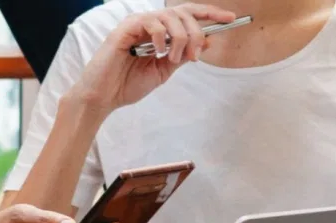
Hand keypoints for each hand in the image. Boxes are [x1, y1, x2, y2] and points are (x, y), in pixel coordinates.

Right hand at [71, 4, 235, 112]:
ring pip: (170, 16)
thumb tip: (206, 41)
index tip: (231, 19)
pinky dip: (161, 37)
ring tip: (174, 58)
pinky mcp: (125, 29)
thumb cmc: (128, 84)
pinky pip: (151, 22)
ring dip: (180, 38)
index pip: (188, 16)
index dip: (210, 14)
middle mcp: (149, 23)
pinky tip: (157, 52)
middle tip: (196, 53)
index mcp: (159, 32)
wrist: (104, 97)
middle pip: (184, 12)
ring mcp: (137, 24)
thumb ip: (183, 56)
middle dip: (196, 31)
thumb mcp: (163, 71)